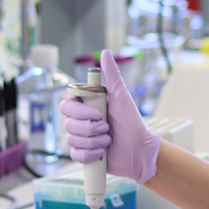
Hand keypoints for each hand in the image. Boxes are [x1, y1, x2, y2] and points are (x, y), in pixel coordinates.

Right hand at [60, 49, 160, 183]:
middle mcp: (82, 121)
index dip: (80, 111)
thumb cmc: (133, 123)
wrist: (141, 150)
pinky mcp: (84, 155)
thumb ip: (112, 75)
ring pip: (72, 139)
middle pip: (68, 124)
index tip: (98, 113)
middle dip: (89, 128)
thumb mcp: (122, 97)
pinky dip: (90, 154)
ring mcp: (82, 139)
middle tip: (107, 127)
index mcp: (87, 106)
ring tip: (109, 139)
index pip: (66, 105)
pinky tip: (102, 152)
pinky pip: (76, 155)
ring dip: (94, 141)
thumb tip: (105, 53)